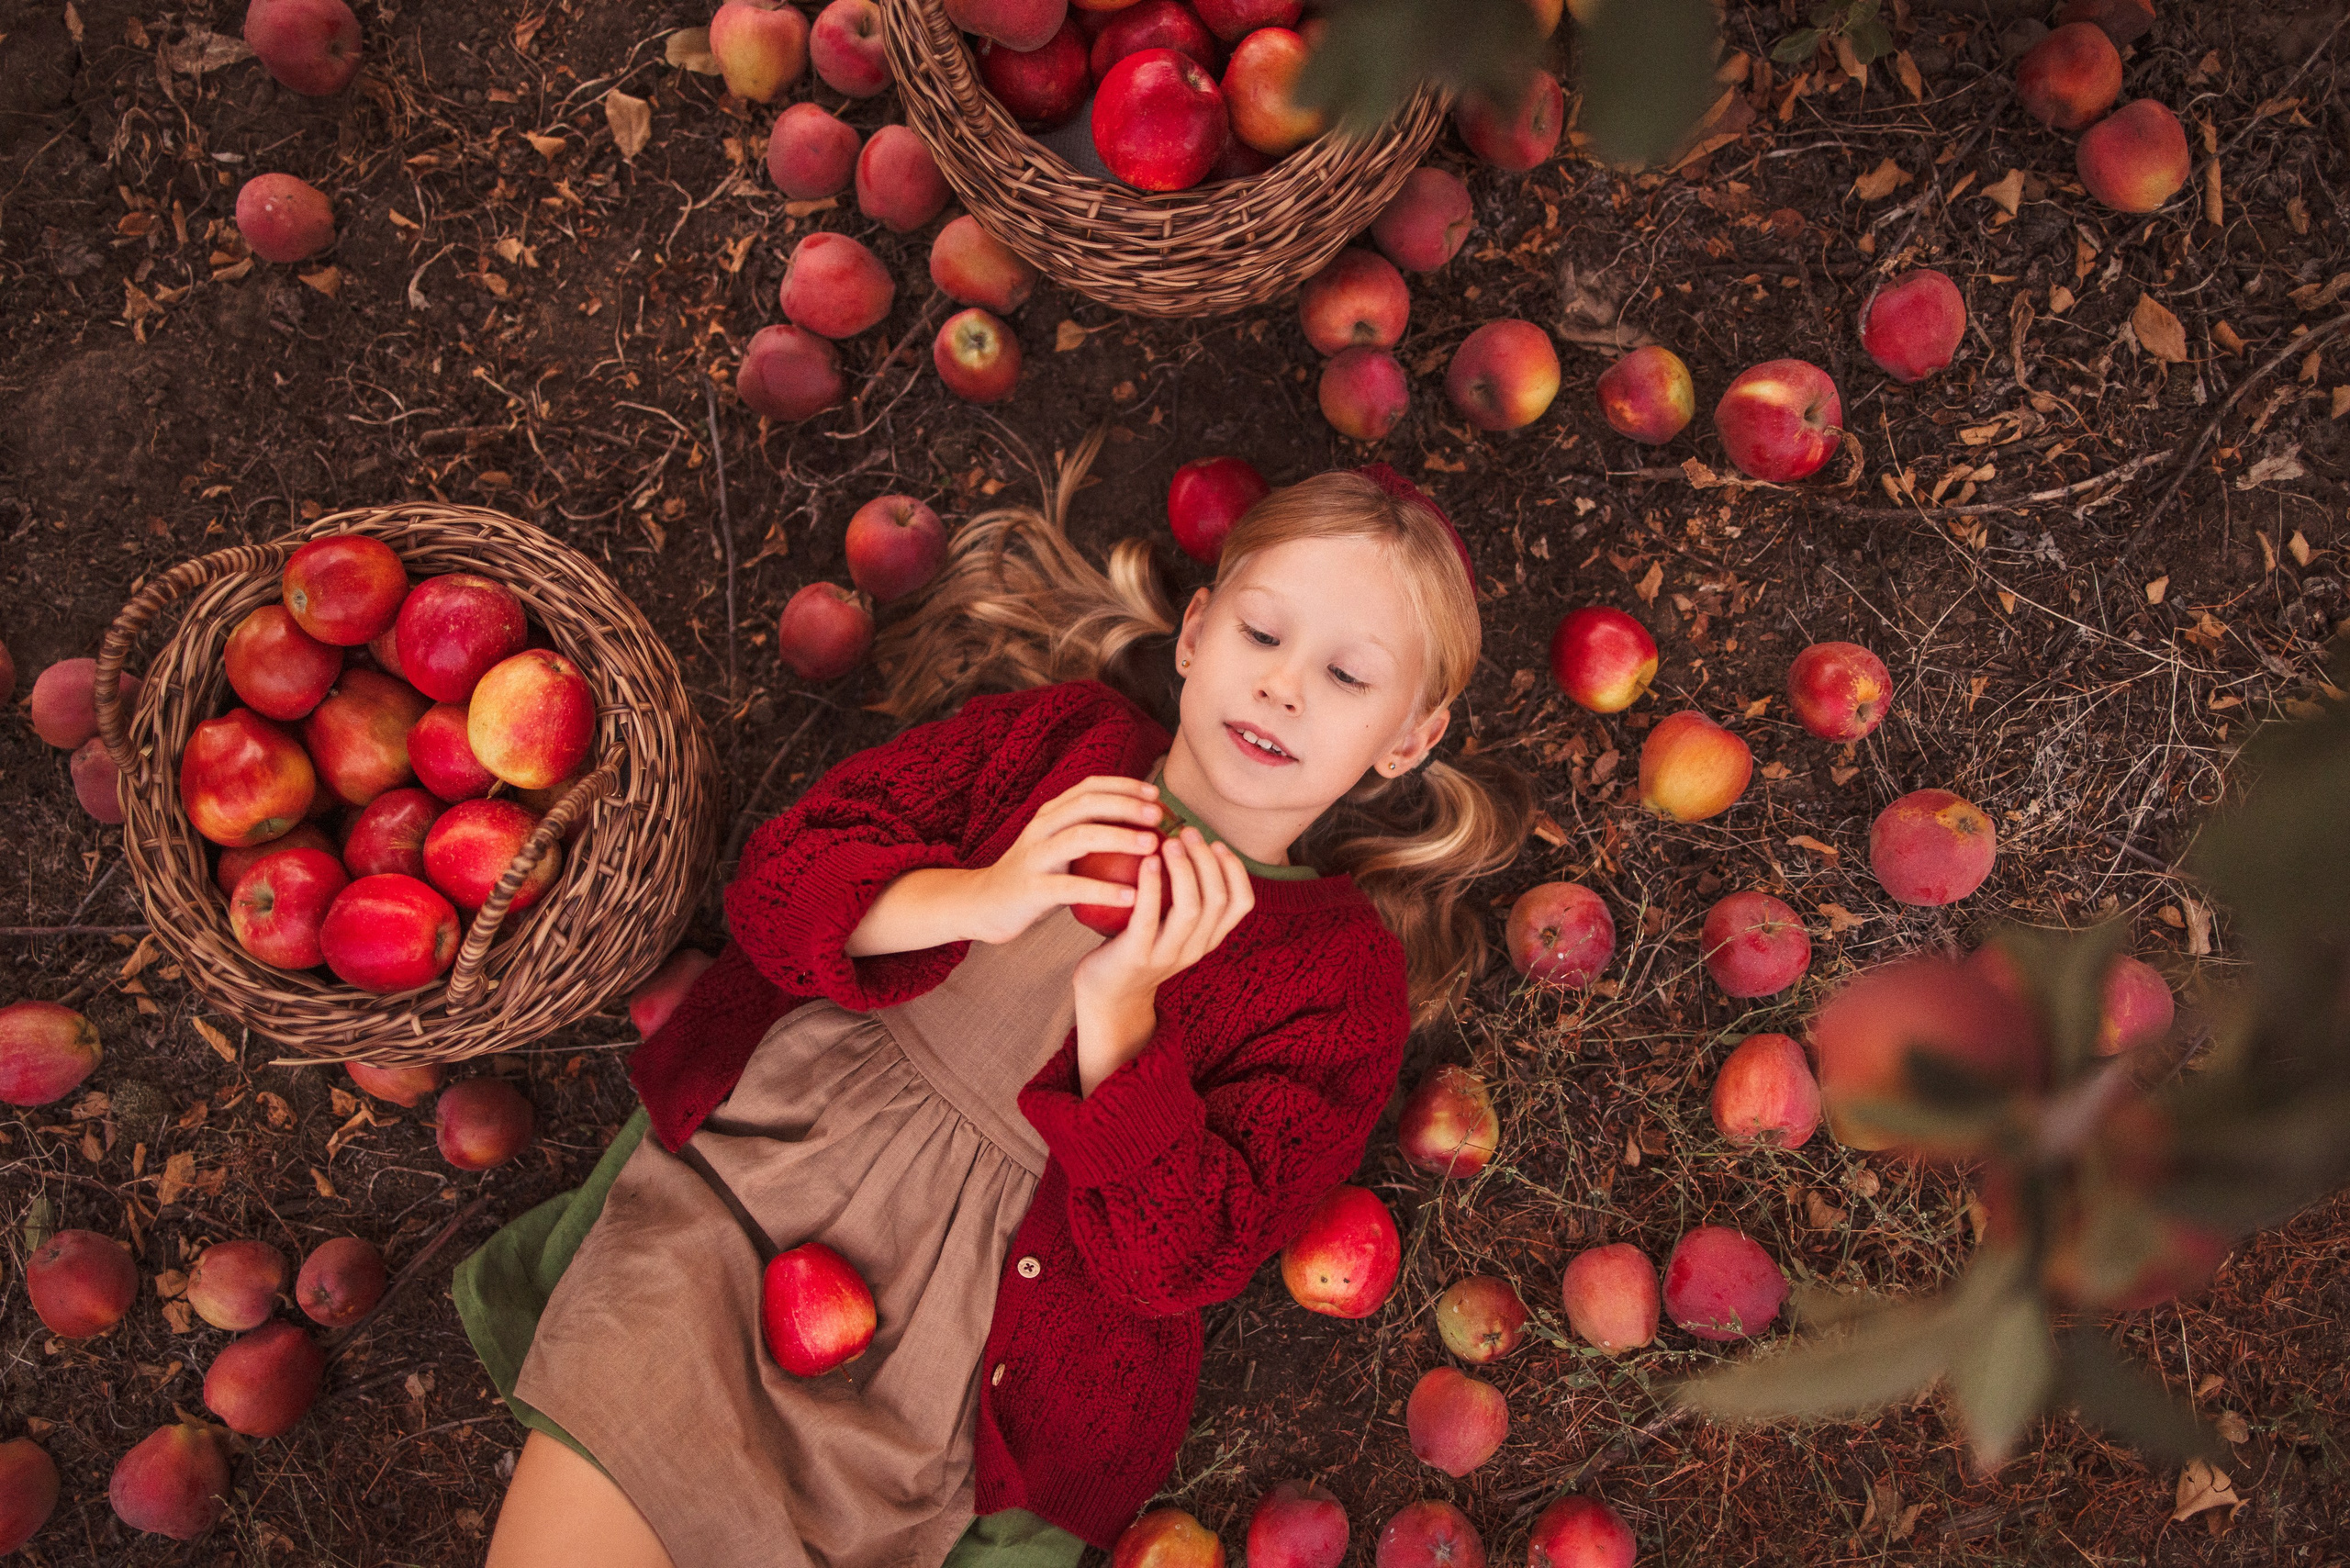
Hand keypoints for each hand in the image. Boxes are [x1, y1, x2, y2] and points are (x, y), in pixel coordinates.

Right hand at [964, 774, 1170, 945]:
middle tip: (1159, 815)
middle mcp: (1041, 828)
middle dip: (1126, 805)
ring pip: (1080, 837)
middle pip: (1087, 805)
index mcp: (1050, 814)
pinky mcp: (1031, 889)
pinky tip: (1132, 897)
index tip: (1157, 793)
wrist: (983, 905)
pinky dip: (1103, 890)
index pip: (1089, 788)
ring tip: (1152, 845)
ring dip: (1120, 837)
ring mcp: (1034, 857)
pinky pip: (1071, 887)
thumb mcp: (1059, 849)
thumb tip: (1143, 827)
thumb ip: (1089, 835)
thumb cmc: (1036, 877)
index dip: (1124, 785)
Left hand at [1071, 824, 1255, 1013]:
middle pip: (1217, 899)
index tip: (1217, 843)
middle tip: (1188, 832)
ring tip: (1169, 842)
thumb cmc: (1135, 946)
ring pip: (1191, 909)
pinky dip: (1152, 886)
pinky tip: (1146, 861)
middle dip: (1207, 860)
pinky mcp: (1137, 957)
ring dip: (1184, 869)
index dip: (1235, 870)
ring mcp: (1167, 956)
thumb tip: (1182, 838)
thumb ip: (1181, 894)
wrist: (1107, 996)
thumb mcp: (1168, 925)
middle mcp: (1195, 949)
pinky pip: (1149, 918)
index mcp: (1208, 939)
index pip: (1241, 903)